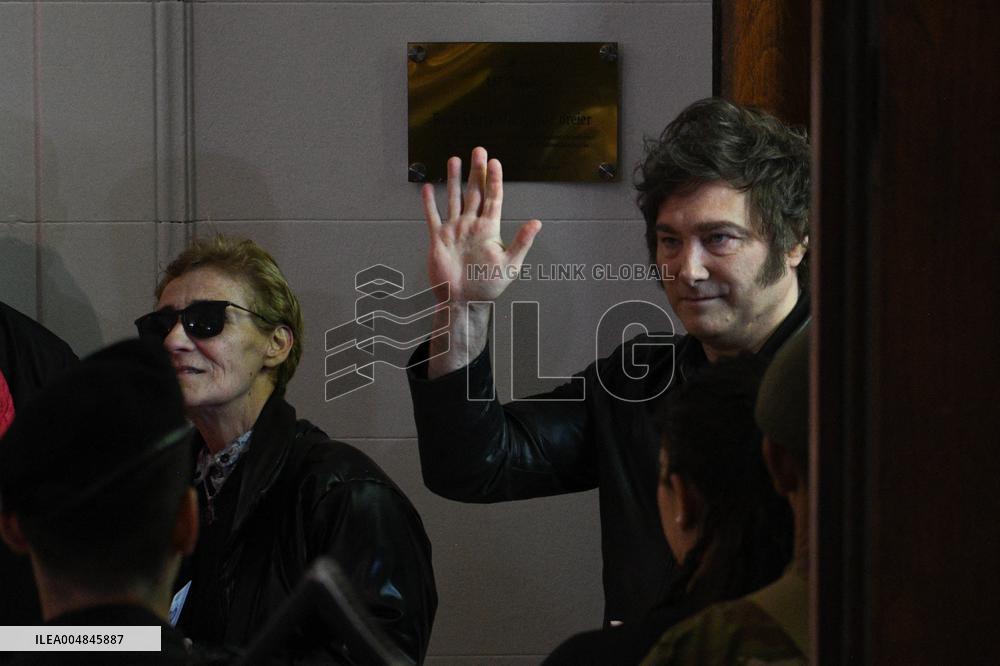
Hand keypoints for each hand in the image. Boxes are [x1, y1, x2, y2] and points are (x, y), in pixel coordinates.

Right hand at [422, 147, 541, 305]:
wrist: (463, 301)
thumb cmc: (487, 286)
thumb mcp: (510, 264)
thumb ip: (521, 242)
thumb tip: (537, 222)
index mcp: (489, 229)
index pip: (493, 198)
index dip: (495, 180)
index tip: (495, 162)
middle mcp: (472, 225)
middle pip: (474, 192)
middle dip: (476, 171)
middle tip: (478, 150)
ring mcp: (454, 230)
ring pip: (455, 199)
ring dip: (454, 180)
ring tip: (454, 159)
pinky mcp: (438, 239)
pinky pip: (433, 217)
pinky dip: (430, 203)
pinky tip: (429, 188)